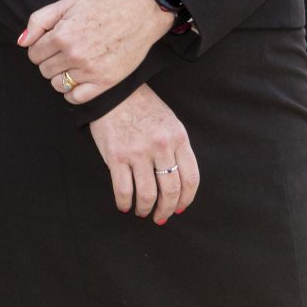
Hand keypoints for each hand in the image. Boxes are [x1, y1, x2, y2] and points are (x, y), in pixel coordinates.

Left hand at [23, 0, 174, 104]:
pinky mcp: (105, 82)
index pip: (33, 54)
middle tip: (65, 51)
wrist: (139, 14)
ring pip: (57, 85)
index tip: (52, 43)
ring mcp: (90, 71)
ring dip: (60, 76)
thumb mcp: (67, 4)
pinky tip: (78, 78)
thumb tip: (22, 43)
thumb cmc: (103, 7)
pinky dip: (72, 92)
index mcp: (62, 35)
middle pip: (44, 70)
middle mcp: (74, 55)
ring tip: (73, 63)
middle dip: (50, 61)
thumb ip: (39, 20)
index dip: (40, 48)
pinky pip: (75, 98)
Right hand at [87, 83, 197, 223]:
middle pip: (171, 190)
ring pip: (148, 194)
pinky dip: (125, 203)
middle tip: (161, 217)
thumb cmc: (143, 107)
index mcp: (178, 138)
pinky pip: (123, 189)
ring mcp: (138, 152)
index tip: (180, 209)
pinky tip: (125, 205)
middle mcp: (161, 146)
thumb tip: (177, 183)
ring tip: (142, 212)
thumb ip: (177, 149)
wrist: (114, 89)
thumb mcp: (170, 122)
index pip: (191, 179)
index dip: (186, 199)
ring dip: (146, 209)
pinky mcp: (117, 156)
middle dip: (167, 209)